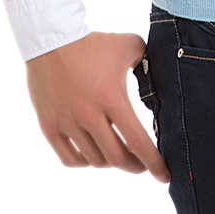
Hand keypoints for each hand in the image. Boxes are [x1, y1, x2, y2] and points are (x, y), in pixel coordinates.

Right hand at [25, 30, 169, 179]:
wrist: (52, 38)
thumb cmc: (93, 43)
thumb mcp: (129, 45)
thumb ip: (148, 63)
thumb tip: (159, 80)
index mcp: (112, 98)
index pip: (138, 141)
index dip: (154, 162)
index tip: (164, 175)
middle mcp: (89, 115)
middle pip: (116, 158)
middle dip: (135, 166)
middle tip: (142, 165)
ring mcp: (67, 123)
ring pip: (94, 160)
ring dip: (111, 162)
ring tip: (119, 154)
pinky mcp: (50, 126)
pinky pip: (69, 158)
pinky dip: (85, 162)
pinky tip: (93, 154)